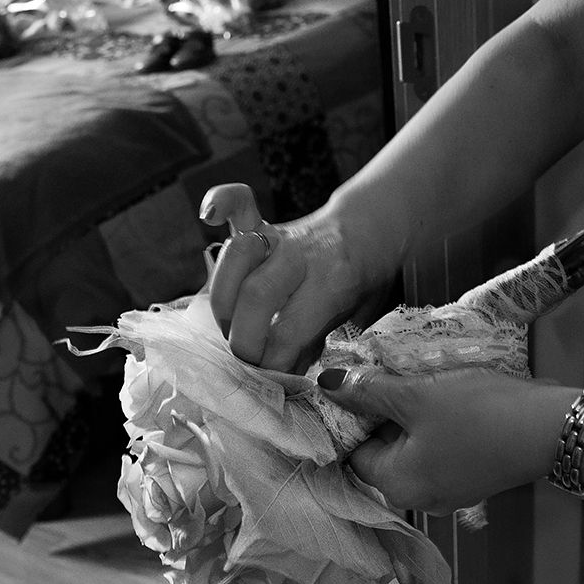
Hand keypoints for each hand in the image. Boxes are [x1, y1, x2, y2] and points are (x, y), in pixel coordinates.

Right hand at [201, 182, 392, 372]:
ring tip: (229, 325)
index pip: (288, 331)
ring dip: (222, 301)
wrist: (376, 232)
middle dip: (243, 340)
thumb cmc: (365, 284)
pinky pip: (239, 205)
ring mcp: (281, 235)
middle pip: (256, 296)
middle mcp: (304, 254)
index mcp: (334, 283)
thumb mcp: (353, 321)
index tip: (269, 381)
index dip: (272, 363)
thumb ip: (314, 344)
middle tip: (247, 361)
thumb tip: (278, 377)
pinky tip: (207, 214)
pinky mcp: (265, 223)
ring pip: (235, 258)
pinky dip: (220, 203)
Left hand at [318, 366, 572, 513]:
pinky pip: (438, 449)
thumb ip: (368, 390)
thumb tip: (326, 383)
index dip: (349, 416)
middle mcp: (418, 497)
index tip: (357, 381)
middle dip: (381, 413)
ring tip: (414, 379)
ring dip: (409, 414)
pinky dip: (434, 424)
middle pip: (381, 451)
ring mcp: (448, 490)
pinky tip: (443, 395)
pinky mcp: (473, 476)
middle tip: (385, 372)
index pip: (351, 452)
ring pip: (411, 447)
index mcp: (396, 486)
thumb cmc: (477, 414)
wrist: (552, 429)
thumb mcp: (416, 395)